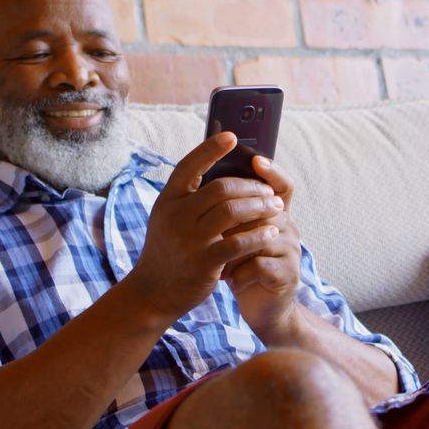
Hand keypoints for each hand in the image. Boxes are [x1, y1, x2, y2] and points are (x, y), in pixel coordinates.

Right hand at [125, 132, 285, 323]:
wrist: (152, 291)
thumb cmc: (168, 248)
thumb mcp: (168, 218)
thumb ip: (190, 198)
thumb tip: (225, 172)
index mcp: (167, 199)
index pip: (188, 165)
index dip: (210, 149)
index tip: (233, 137)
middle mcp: (176, 215)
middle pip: (221, 188)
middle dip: (251, 186)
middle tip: (269, 190)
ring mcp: (189, 239)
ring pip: (232, 211)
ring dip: (259, 206)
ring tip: (275, 206)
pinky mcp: (204, 262)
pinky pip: (238, 243)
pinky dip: (258, 234)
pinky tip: (271, 231)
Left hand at [222, 156, 303, 341]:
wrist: (262, 309)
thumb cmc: (244, 268)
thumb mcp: (237, 237)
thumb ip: (231, 213)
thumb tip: (206, 181)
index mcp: (276, 217)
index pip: (282, 186)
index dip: (273, 172)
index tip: (256, 160)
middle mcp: (288, 229)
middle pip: (266, 208)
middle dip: (236, 216)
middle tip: (210, 227)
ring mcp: (290, 251)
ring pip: (260, 235)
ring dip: (233, 246)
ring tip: (215, 256)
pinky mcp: (286, 275)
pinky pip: (259, 263)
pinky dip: (238, 271)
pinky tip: (227, 279)